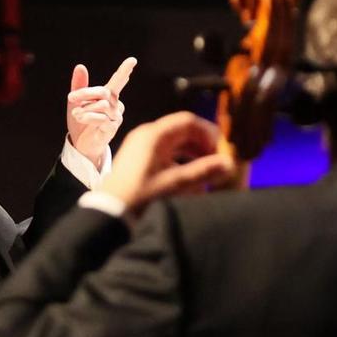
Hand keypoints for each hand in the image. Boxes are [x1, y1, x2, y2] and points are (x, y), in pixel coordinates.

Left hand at [65, 58, 136, 167]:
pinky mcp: (111, 129)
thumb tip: (80, 66)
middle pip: (104, 92)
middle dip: (85, 93)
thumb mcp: (77, 102)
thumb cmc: (81, 122)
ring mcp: (115, 117)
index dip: (124, 71)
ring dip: (85, 109)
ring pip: (102, 106)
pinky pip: (101, 119)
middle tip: (70, 97)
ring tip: (76, 114)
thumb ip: (79, 86)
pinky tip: (80, 118)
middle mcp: (115, 105)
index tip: (132, 60)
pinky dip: (88, 117)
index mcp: (108, 96)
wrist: (81, 145)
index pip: (117, 81)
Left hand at [100, 111, 236, 217]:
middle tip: (216, 164)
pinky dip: (180, 163)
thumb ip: (203, 172)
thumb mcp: (175, 185)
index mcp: (154, 135)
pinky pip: (165, 155)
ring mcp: (141, 148)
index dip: (208, 134)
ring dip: (192, 156)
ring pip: (174, 144)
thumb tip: (229, 163)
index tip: (220, 151)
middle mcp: (147, 136)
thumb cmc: (141, 197)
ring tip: (205, 174)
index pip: (188, 121)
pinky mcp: (138, 161)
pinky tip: (188, 181)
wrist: (108, 214)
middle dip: (202, 146)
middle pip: (182, 132)